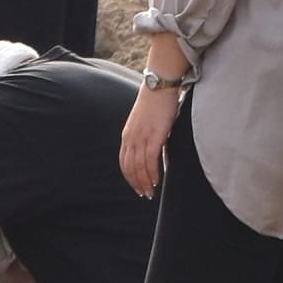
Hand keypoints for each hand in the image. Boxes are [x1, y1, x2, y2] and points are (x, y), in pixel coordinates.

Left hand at [119, 83, 180, 198]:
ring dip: (145, 182)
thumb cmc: (155, 104)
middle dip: (136, 183)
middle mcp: (131, 138)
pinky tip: (157, 181)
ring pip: (140, 167)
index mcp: (127, 136)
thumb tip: (153, 150)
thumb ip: (146, 137)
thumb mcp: (145, 124)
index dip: (129, 176)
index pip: (124, 162)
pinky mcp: (155, 136)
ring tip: (150, 192)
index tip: (136, 186)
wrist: (158, 88)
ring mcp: (142, 138)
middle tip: (144, 194)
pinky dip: (153, 173)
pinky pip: (151, 160)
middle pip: (130, 167)